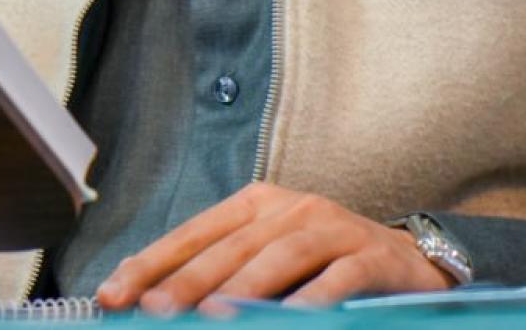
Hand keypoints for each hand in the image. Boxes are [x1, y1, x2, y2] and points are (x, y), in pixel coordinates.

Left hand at [95, 182, 452, 313]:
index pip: (191, 234)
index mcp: (254, 206)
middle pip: (229, 246)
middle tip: (151, 312)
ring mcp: (332, 228)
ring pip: (280, 256)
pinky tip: (290, 320)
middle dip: (185, 281)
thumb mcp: (268, 264)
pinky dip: (313, 299)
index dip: (150, 265)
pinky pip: (338, 277)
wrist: (412, 263)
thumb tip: (160, 307)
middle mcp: (289, 209)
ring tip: (210, 316)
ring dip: (242, 288)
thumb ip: (221, 279)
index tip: (113, 296)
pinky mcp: (372, 255)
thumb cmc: (325, 267)